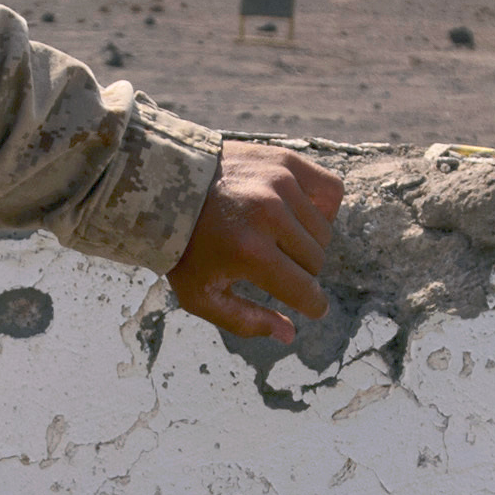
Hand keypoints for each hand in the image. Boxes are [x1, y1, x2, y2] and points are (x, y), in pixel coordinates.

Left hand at [167, 142, 343, 344]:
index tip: (309, 304)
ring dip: (307, 240)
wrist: (164, 186)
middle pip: (316, 261)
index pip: (306, 291)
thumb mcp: (200, 294)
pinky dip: (322, 206)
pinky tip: (297, 212)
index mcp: (250, 253)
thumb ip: (245, 320)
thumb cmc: (182, 247)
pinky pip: (330, 190)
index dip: (312, 305)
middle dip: (300, 271)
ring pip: (324, 230)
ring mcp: (279, 184)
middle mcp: (269, 215)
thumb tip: (290, 335)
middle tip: (272, 263)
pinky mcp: (284, 160)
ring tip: (277, 236)